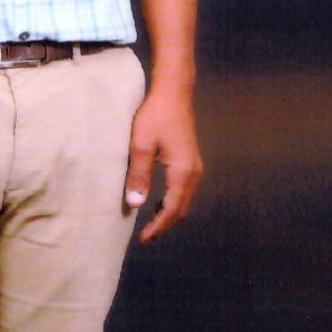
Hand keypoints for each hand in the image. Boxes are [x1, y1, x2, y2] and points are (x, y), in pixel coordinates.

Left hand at [124, 88, 202, 242]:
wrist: (173, 92)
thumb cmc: (154, 115)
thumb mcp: (141, 144)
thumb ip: (138, 175)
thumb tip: (136, 204)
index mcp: (182, 173)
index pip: (171, 210)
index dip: (157, 227)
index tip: (143, 239)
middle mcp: (193, 173)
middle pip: (181, 209)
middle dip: (164, 224)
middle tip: (146, 236)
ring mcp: (195, 166)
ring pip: (184, 200)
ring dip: (168, 213)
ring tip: (150, 222)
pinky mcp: (191, 159)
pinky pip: (184, 189)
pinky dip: (172, 200)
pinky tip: (158, 200)